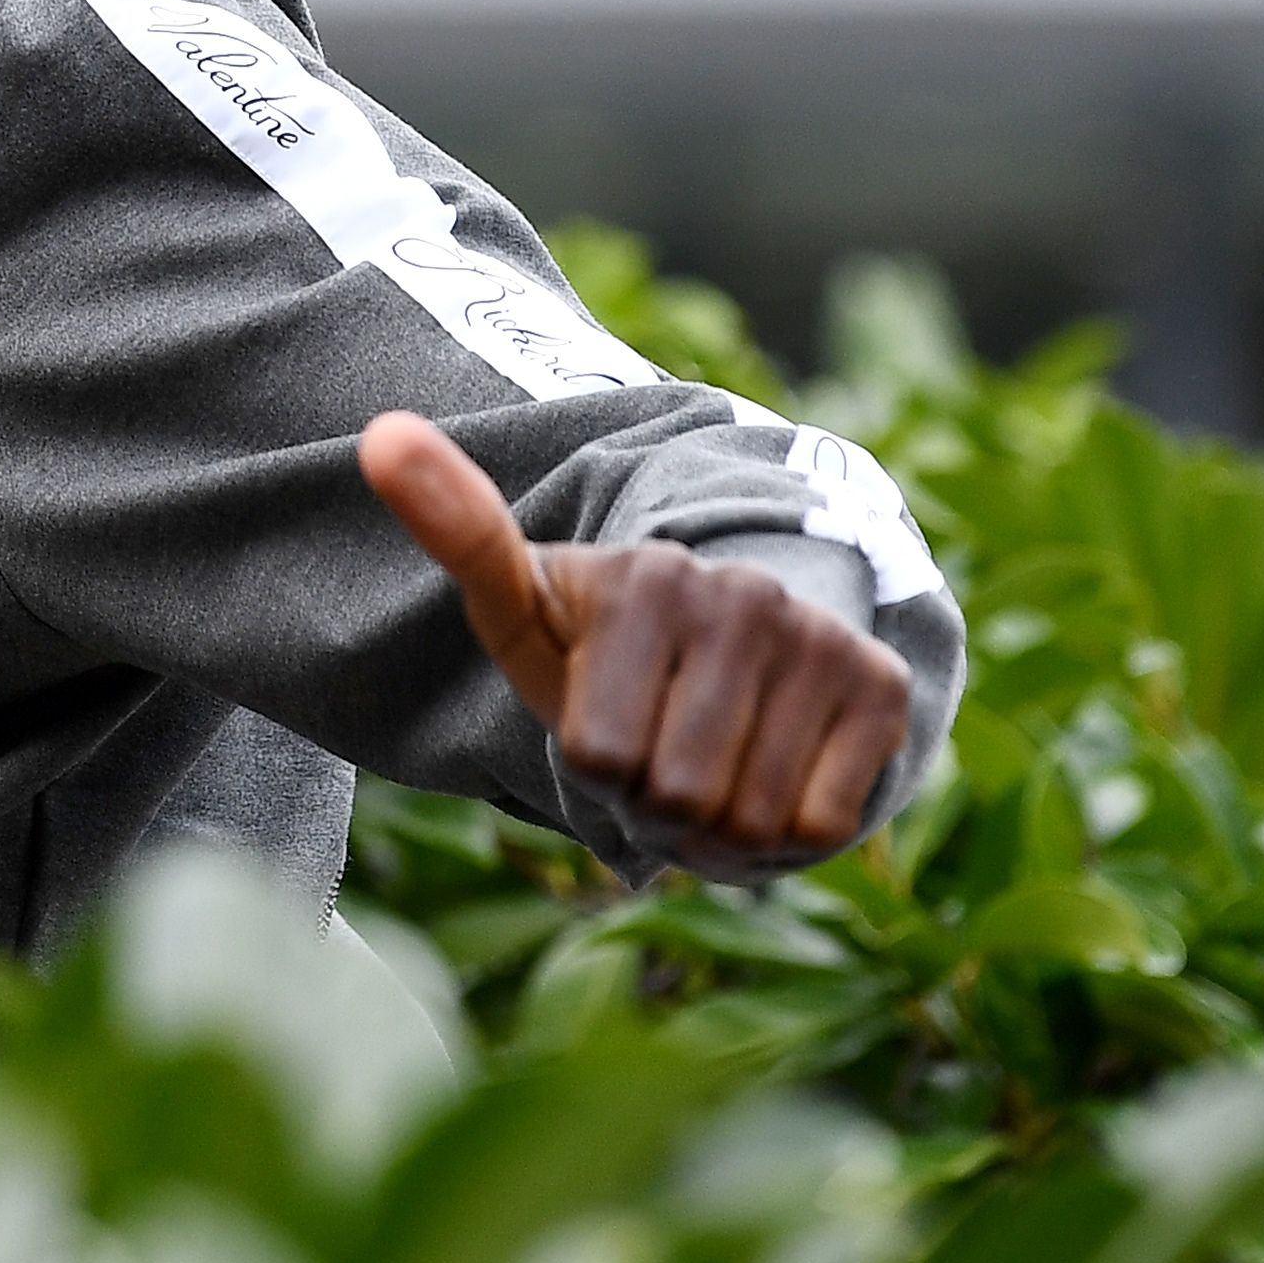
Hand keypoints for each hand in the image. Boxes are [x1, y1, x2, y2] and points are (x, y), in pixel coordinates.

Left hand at [356, 411, 911, 858]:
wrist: (741, 657)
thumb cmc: (607, 654)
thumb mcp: (522, 609)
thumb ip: (456, 529)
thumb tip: (380, 431)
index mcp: (646, 577)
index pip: (600, 757)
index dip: (596, 769)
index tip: (607, 723)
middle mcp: (743, 594)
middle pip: (677, 797)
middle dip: (660, 807)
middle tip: (666, 758)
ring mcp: (821, 637)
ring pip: (751, 821)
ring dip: (723, 829)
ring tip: (717, 769)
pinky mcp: (883, 686)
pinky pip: (822, 822)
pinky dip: (793, 831)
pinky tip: (780, 775)